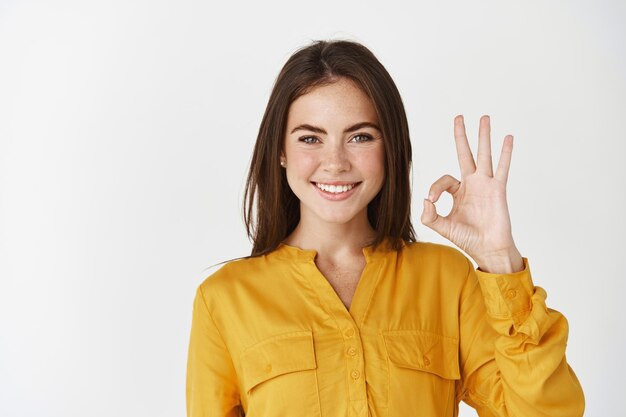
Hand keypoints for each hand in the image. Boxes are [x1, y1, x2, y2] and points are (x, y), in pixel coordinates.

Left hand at [420, 115, 523, 272]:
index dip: (435, 188)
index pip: (444, 179)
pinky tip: (507, 137)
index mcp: (458, 192)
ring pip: (484, 155)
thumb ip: (430, 216)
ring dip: (483, 136)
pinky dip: (505, 153)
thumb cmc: (468, 239)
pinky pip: (502, 167)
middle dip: (461, 136)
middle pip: (465, 154)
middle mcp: (472, 184)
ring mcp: (486, 185)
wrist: (488, 249)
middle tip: (459, 117)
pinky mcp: (498, 189)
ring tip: (484, 118)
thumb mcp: (442, 227)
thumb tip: (425, 200)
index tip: (432, 201)